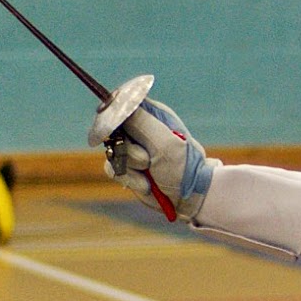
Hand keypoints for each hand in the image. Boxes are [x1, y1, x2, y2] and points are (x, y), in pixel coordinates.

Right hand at [105, 96, 213, 221]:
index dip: (116, 113)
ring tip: (150, 171)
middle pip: (113, 129)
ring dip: (130, 166)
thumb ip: (139, 122)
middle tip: (146, 159)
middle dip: (127, 148)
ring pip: (112, 151)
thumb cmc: (182, 166)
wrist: (188, 198)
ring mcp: (132, 149)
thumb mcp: (163, 141)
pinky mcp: (127, 168)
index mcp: (152, 115)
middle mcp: (140, 129)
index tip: (119, 129)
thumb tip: (116, 106)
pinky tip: (146, 183)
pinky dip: (129, 179)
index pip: (124, 102)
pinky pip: (112, 169)